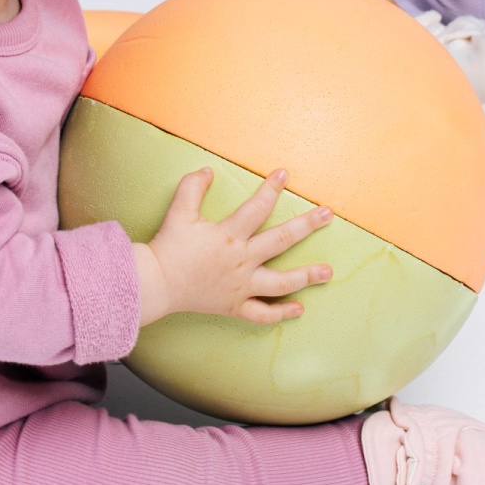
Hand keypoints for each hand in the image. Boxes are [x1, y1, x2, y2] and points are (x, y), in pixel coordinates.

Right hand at [134, 168, 332, 326]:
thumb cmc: (168, 247)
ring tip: (328, 272)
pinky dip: (281, 313)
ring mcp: (241, 286)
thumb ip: (192, 187)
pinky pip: (261, 314)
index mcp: (230, 236)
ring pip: (281, 283)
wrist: (156, 284)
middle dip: (307, 225)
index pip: (258, 208)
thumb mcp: (179, 212)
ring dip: (306, 276)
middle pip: (281, 241)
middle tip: (328, 215)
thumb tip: (208, 171)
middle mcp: (241, 261)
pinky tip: (299, 309)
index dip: (272, 189)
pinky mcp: (234, 306)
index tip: (284, 175)